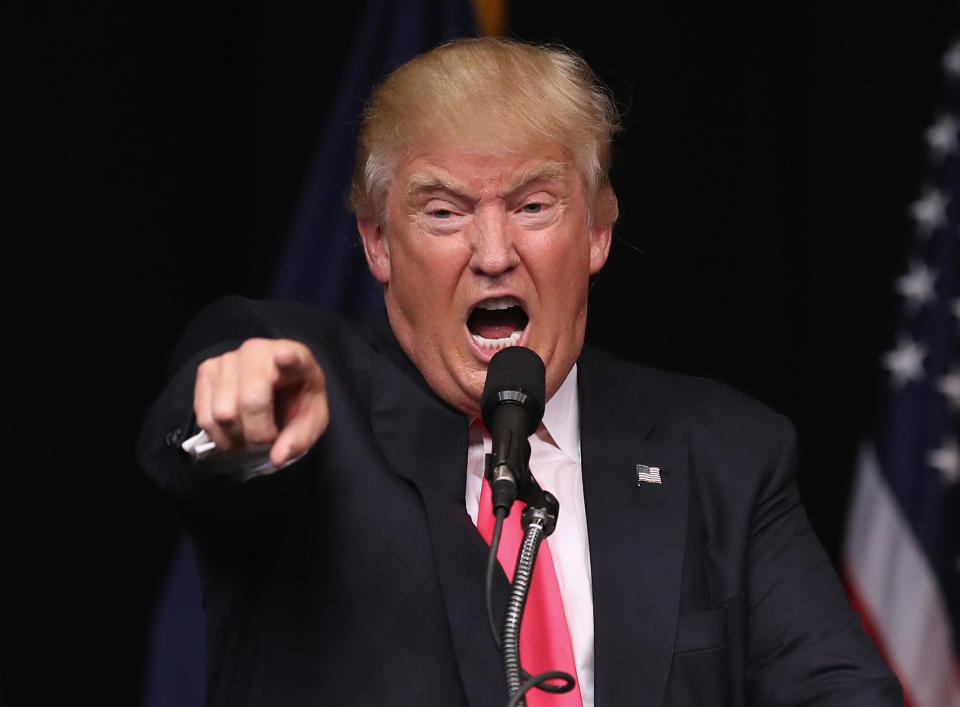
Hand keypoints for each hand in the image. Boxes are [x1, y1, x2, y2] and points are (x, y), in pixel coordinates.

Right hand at [193, 338, 328, 467]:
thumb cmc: (297, 400)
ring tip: (250, 434)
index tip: (285, 357)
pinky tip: (233, 431)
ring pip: (222, 413)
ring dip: (236, 437)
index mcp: (297, 357)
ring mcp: (228, 358)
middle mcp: (258, 351)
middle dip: (258, 434)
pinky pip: (204, 416)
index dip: (288, 359)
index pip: (292, 357)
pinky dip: (218, 435)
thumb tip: (277, 457)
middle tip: (267, 439)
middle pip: (249, 402)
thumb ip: (299, 439)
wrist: (277, 386)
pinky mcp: (207, 369)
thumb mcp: (311, 421)